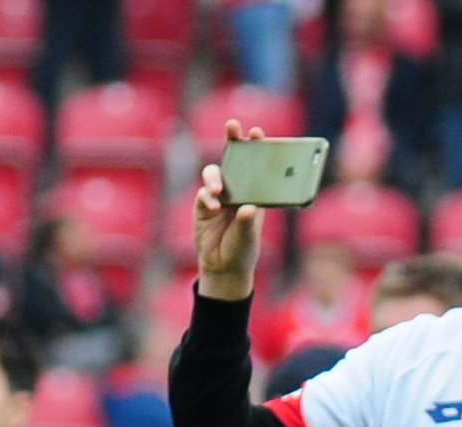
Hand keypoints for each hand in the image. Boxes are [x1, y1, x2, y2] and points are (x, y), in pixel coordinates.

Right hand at [196, 120, 265, 299]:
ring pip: (214, 173)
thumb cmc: (242, 249)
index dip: (256, 147)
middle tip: (232, 126)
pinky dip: (207, 198)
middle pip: (233, 158)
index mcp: (254, 193)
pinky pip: (204, 194)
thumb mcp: (249, 237)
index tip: (258, 133)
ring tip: (218, 191)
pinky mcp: (203, 204)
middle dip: (233, 140)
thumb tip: (247, 208)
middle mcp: (237, 189)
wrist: (223, 266)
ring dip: (215, 178)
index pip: (257, 165)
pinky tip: (212, 207)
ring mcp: (219, 195)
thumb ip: (247, 222)